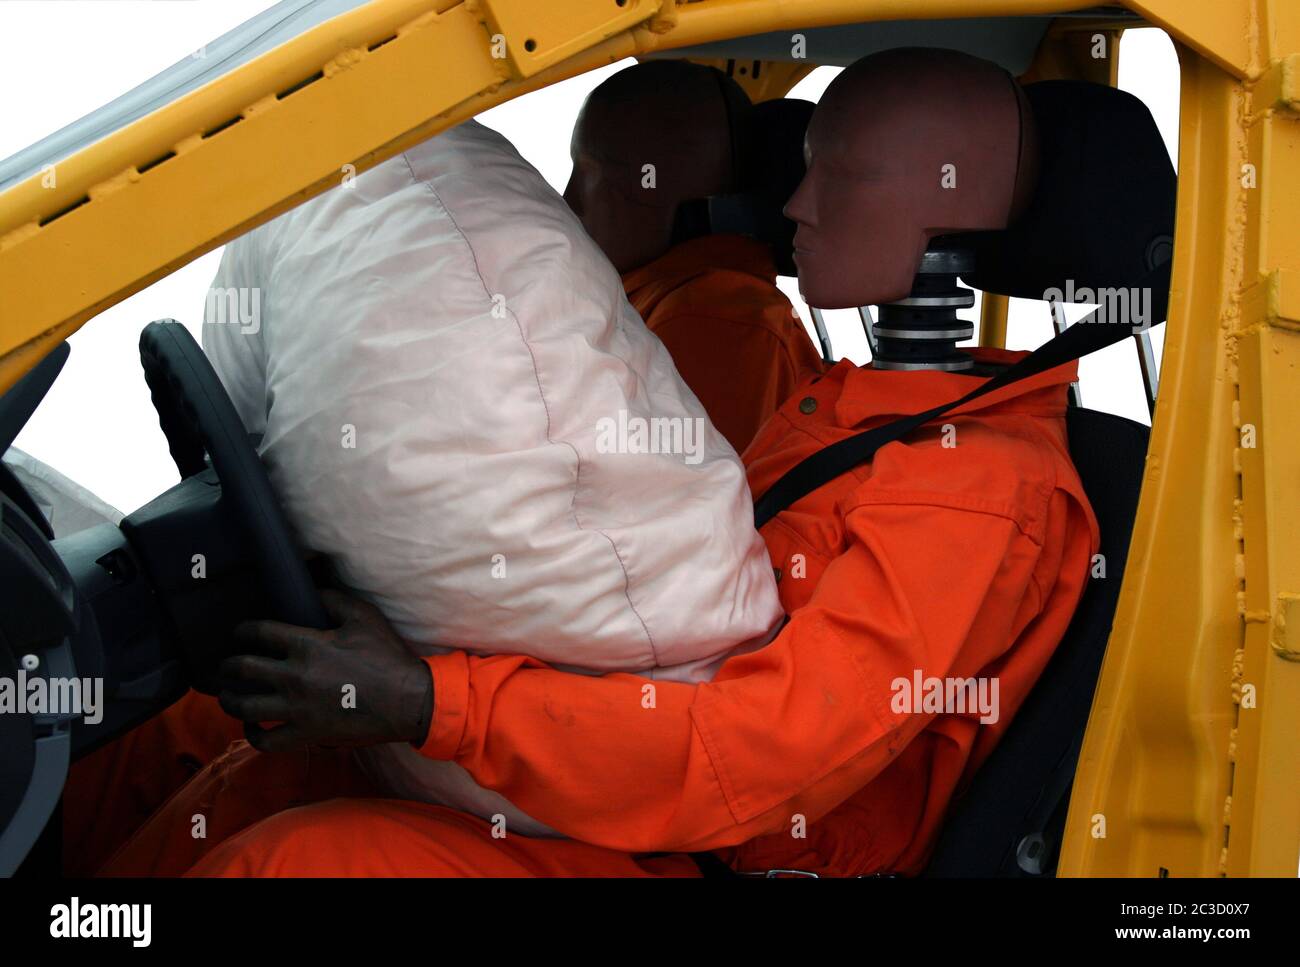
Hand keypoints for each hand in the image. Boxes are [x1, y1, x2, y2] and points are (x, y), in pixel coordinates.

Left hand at [218, 589, 432, 752]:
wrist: (408, 700)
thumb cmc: (388, 656)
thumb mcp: (364, 617)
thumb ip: (333, 599)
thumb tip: (311, 589)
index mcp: (307, 645)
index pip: (258, 632)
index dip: (242, 630)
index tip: (239, 633)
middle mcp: (294, 676)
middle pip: (242, 669)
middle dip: (226, 665)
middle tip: (225, 665)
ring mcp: (297, 708)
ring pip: (244, 706)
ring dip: (229, 699)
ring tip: (227, 694)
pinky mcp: (306, 734)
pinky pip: (266, 740)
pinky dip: (252, 734)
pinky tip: (252, 726)